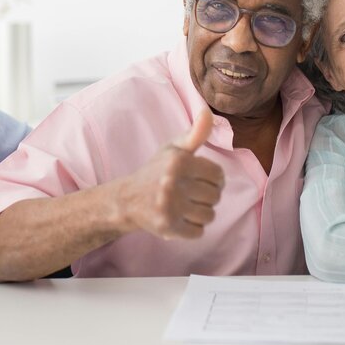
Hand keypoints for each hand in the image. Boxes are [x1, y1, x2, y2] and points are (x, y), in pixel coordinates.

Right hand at [115, 104, 223, 239]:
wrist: (126, 199)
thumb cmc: (156, 171)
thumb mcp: (174, 149)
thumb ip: (196, 133)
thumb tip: (207, 111)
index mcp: (179, 161)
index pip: (218, 175)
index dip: (214, 179)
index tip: (202, 180)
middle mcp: (172, 183)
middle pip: (215, 196)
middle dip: (207, 197)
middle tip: (191, 194)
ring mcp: (169, 206)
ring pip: (209, 215)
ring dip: (201, 214)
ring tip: (186, 207)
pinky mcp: (166, 227)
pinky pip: (198, 232)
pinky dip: (192, 228)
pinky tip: (180, 219)